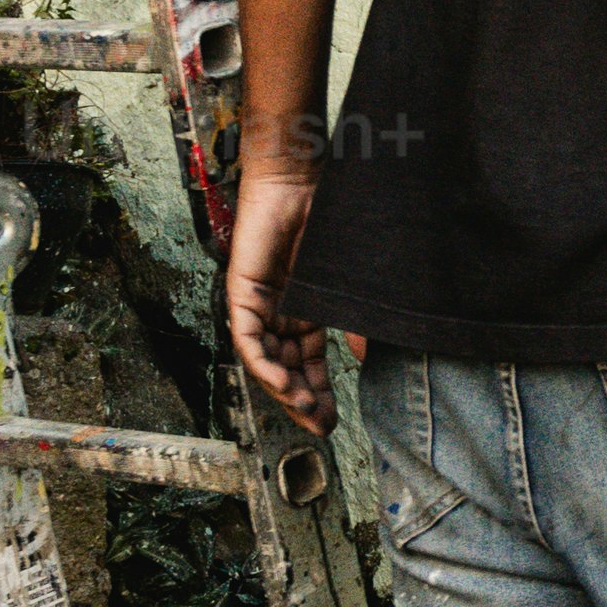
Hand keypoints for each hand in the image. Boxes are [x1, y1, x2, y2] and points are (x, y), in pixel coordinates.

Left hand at [220, 143, 334, 426]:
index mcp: (304, 313)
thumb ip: (353, 320)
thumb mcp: (346, 282)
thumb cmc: (327, 220)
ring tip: (304, 410)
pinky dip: (263, 364)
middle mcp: (278, 314)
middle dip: (302, 401)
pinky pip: (248, 339)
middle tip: (320, 427)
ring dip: (283, 389)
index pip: (308, 365)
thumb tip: (364, 358)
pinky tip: (282, 383)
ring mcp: (258, 304)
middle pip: (286, 369)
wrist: (302, 179)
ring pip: (265, 361)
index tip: (334, 422)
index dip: (319, 394)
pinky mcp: (241, 292)